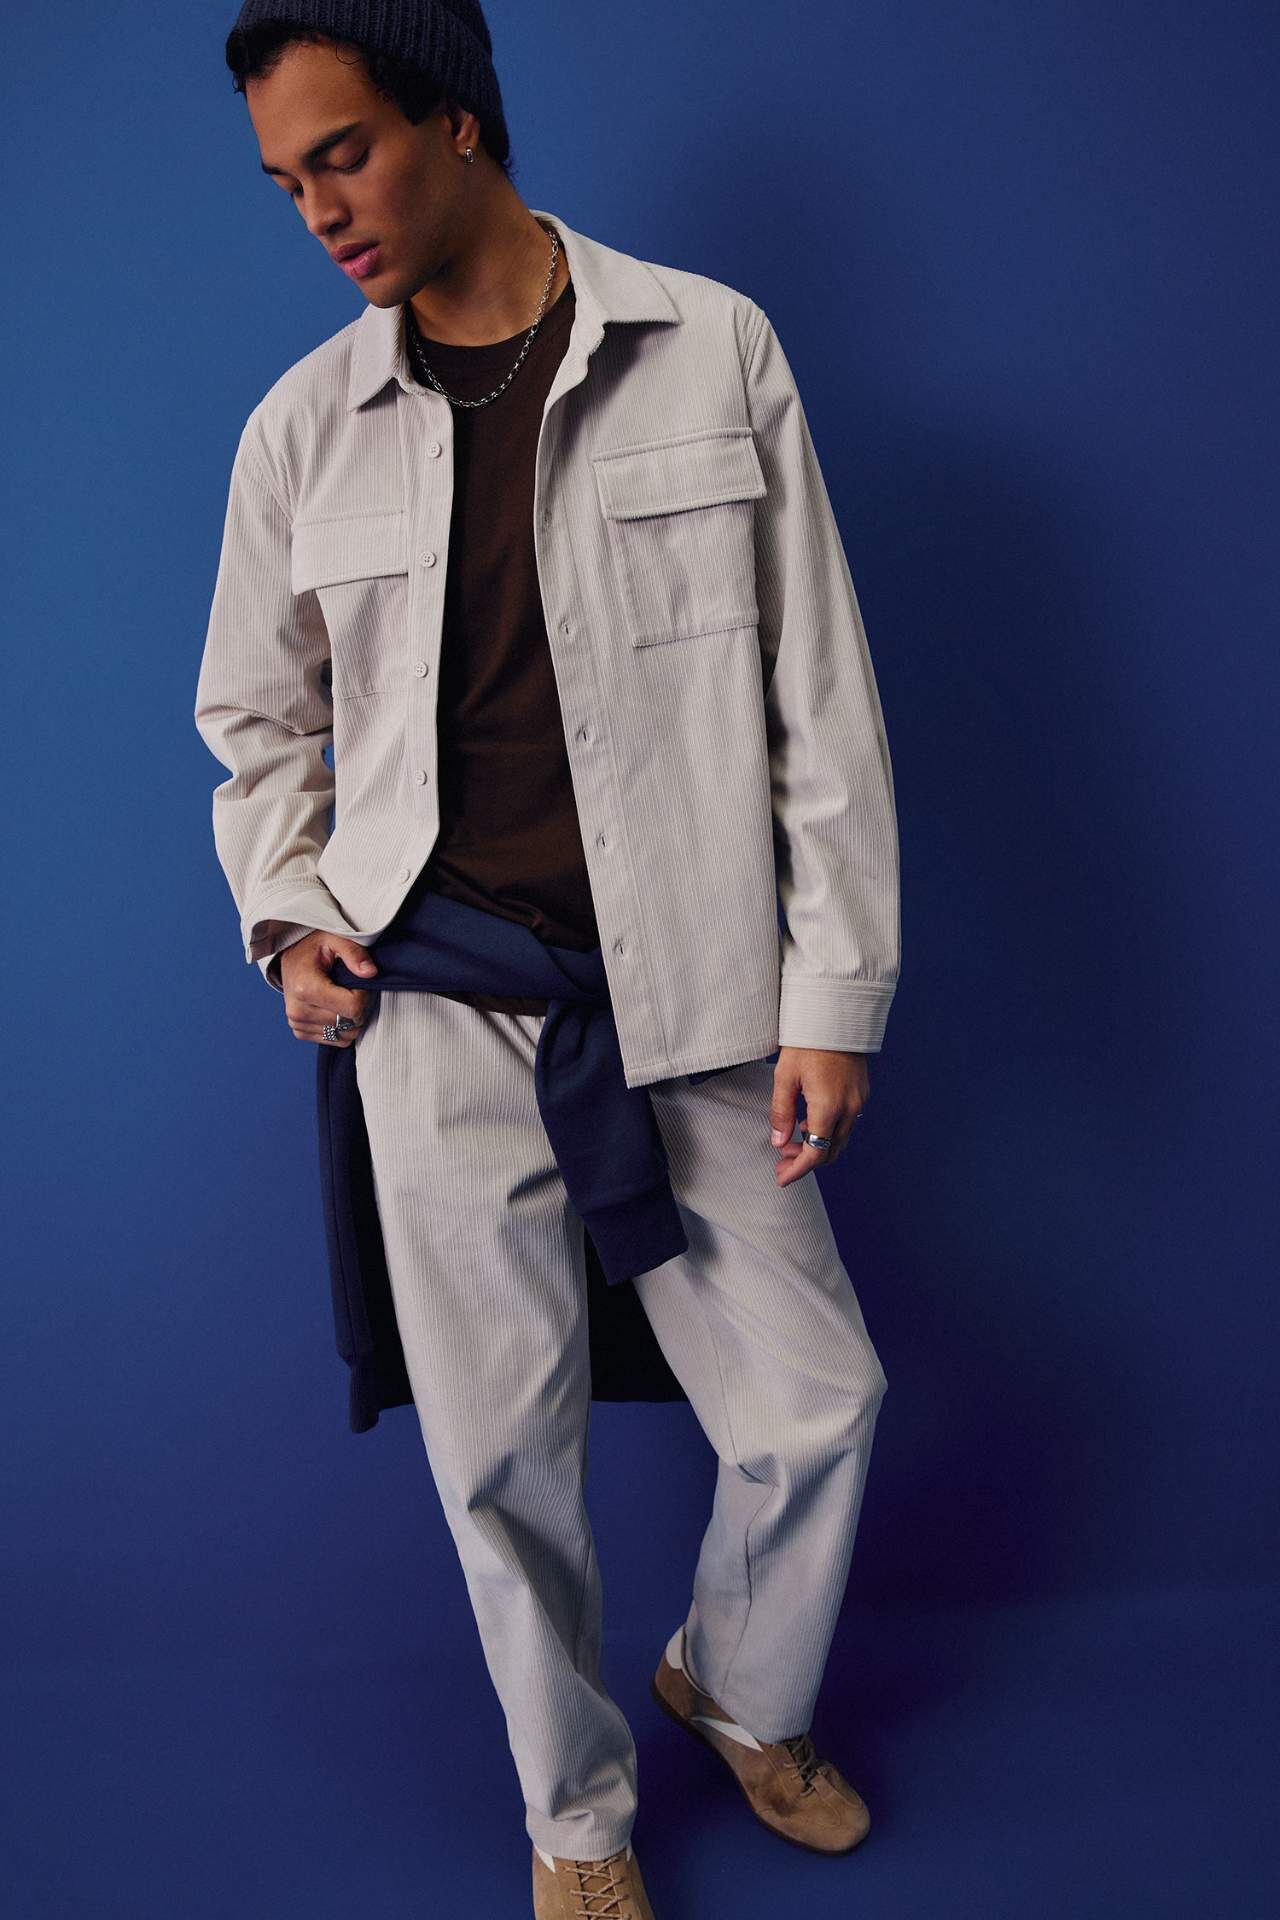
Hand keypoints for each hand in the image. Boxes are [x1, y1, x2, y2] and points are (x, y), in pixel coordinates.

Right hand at [279, 932, 378, 1045]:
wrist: (291, 958)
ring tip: (342, 997)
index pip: (352, 1009)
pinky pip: (335, 1040)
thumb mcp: (335, 938)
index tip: (358, 982)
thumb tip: (371, 973)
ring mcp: (297, 1024)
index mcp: (306, 988)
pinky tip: (335, 1008)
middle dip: (359, 1007)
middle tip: (351, 988)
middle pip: (350, 1024)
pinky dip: (341, 1027)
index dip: (364, 996)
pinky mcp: (300, 1032)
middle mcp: (298, 1011)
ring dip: (351, 1019)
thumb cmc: (313, 948)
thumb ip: (354, 953)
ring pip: (345, 1036)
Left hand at [769, 1047, 869, 1186]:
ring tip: (791, 1140)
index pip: (815, 1153)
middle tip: (781, 1161)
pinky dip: (828, 1130)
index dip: (798, 1170)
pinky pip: (846, 1123)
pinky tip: (808, 1121)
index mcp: (828, 1107)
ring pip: (840, 1139)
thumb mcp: (784, 1076)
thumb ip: (781, 1112)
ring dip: (817, 1145)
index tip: (781, 1179)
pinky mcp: (862, 1092)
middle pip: (830, 1151)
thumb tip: (779, 1142)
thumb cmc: (806, 1042)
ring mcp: (859, 1101)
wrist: (836, 1016)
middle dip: (805, 1161)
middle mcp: (849, 1108)